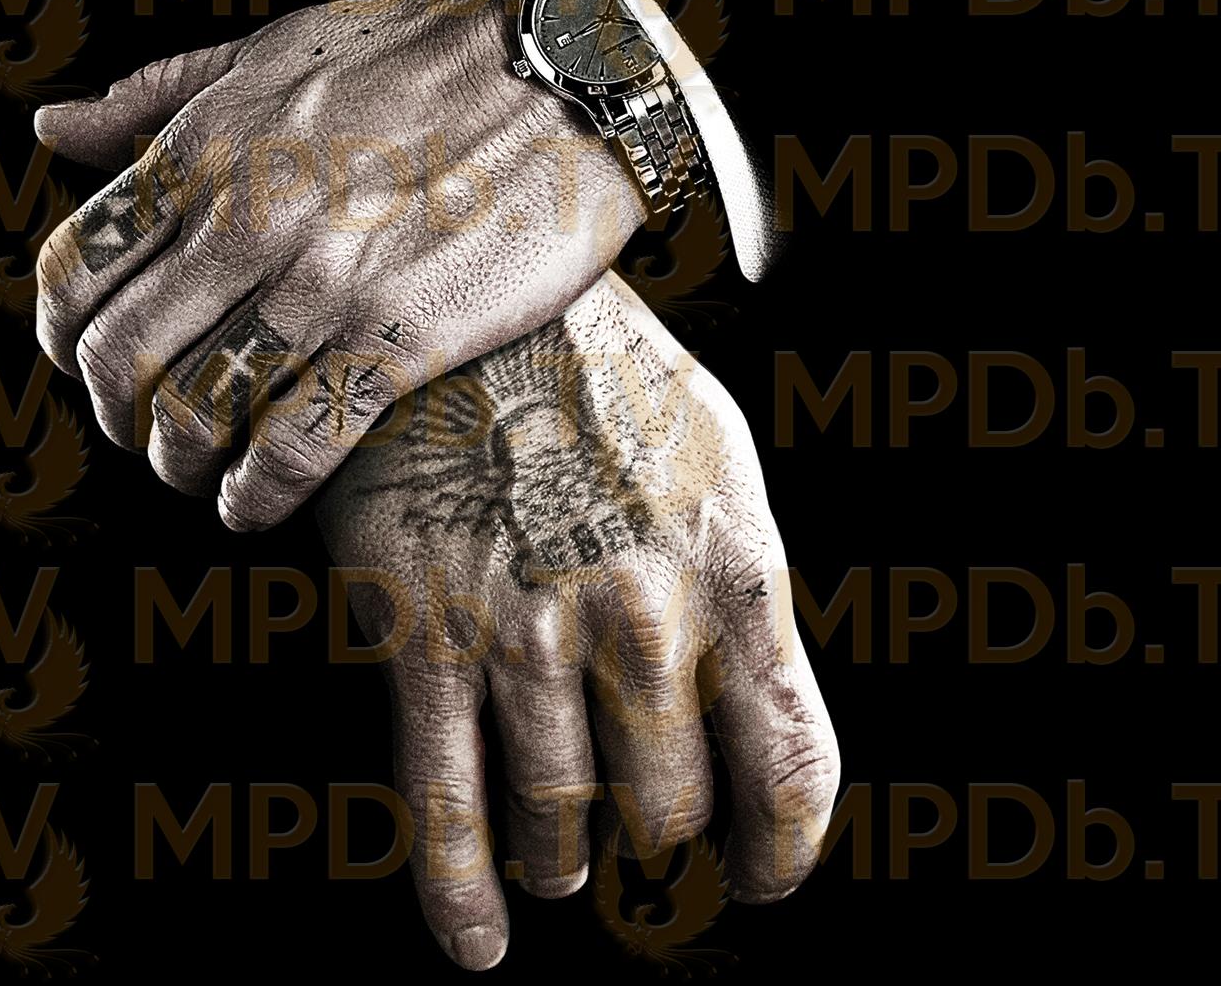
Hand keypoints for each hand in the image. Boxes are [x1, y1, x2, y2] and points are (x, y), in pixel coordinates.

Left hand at [34, 0, 645, 530]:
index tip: (87, 365)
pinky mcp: (398, 338)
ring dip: (180, 463)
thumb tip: (52, 125)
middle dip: (116, 416)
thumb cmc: (425, 53)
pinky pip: (293, 445)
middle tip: (146, 433)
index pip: (74, 270)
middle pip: (120, 358)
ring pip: (195, 412)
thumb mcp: (273, 48)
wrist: (570, 73)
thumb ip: (157, 96)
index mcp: (204, 148)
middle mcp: (246, 220)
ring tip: (203, 474)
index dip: (63, 338)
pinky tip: (255, 505)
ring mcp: (321, 283)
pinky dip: (256, 494)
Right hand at [313, 274, 839, 969]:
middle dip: (659, 846)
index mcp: (735, 571)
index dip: (781, 848)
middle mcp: (645, 617)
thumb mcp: (716, 457)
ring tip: (562, 862)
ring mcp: (533, 635)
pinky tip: (478, 943)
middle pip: (671, 809)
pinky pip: (446, 805)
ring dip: (566, 862)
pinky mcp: (430, 639)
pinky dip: (460, 894)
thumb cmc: (599, 378)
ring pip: (563, 819)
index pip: (790, 763)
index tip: (760, 877)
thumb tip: (749, 701)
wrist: (462, 300)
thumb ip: (742, 584)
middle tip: (640, 847)